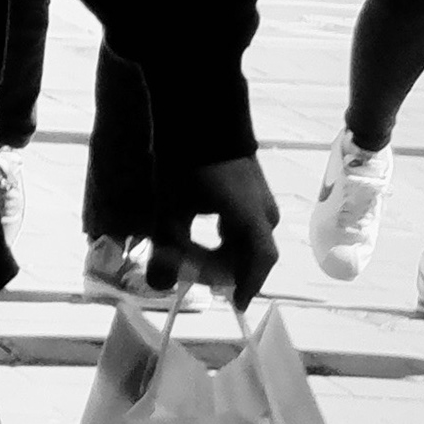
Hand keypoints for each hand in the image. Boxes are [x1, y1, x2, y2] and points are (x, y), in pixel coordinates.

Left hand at [153, 154, 279, 307]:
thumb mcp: (170, 210)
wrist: (198, 119)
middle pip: (250, 255)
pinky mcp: (252, 194)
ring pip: (246, 242)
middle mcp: (265, 212)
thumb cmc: (184, 165)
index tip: (234, 304)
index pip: (259, 261)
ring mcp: (262, 201)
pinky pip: (243, 227)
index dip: (247, 285)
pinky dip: (223, 239)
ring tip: (190, 257)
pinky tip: (199, 240)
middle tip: (191, 274)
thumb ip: (166, 248)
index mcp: (252, 217)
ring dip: (221, 254)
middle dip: (221, 269)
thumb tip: (159, 285)